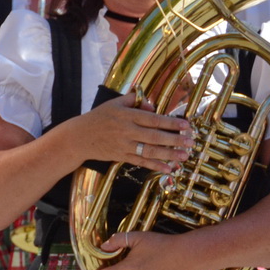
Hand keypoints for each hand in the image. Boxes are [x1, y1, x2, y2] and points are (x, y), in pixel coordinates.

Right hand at [61, 94, 192, 173]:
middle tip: (190, 142)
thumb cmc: (98, 118)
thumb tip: (152, 105)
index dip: (170, 122)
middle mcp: (126, 131)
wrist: (79, 137)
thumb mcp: (114, 104)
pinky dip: (154, 165)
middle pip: (154, 136)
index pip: (152, 119)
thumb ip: (133, 101)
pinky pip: (140, 161)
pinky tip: (168, 168)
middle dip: (174, 140)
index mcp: (126, 116)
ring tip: (184, 156)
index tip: (186, 125)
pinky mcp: (121, 156)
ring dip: (168, 154)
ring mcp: (124, 145)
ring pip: (149, 150)